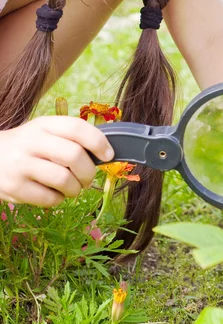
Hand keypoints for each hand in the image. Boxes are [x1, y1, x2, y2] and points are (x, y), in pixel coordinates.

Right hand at [0, 116, 114, 206]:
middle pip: (73, 155)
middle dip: (88, 171)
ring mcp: (21, 165)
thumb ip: (71, 137)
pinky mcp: (15, 187)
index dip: (98, 142)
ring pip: (64, 179)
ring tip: (72, 188)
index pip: (76, 127)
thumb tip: (106, 151)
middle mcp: (31, 141)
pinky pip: (50, 199)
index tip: (108, 155)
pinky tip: (54, 193)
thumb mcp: (45, 132)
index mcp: (44, 124)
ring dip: (75, 188)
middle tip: (88, 178)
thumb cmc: (29, 146)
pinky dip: (59, 199)